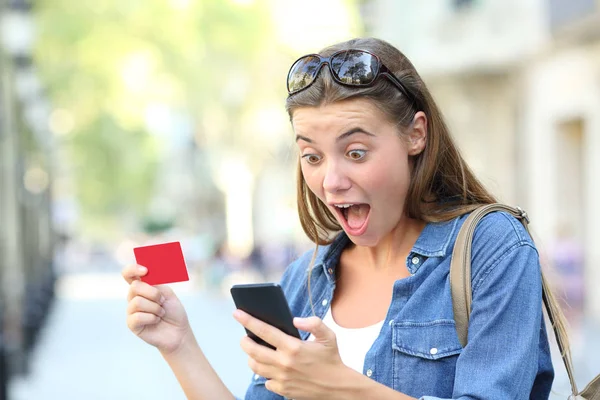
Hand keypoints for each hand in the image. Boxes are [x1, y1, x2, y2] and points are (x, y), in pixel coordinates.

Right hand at [122, 264, 190, 353]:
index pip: (129, 273)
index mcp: (142, 287)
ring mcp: (131, 310)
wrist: (178, 331)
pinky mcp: (131, 324)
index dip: (133, 269)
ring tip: (161, 313)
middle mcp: (134, 297)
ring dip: (155, 307)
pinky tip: (156, 321)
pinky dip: (152, 318)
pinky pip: (138, 316)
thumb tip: (145, 276)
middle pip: (135, 286)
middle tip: (162, 301)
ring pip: (138, 302)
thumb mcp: (167, 293)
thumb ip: (155, 284)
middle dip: (154, 293)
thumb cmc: (173, 311)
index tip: (145, 270)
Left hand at [234, 310, 351, 399]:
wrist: (338, 387)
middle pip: (252, 351)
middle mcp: (284, 363)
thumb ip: (313, 323)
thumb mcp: (328, 336)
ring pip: (255, 366)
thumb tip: (295, 319)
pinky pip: (266, 380)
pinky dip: (265, 373)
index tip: (237, 313)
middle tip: (244, 337)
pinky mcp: (282, 389)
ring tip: (254, 351)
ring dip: (251, 358)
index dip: (248, 321)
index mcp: (293, 347)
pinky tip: (271, 367)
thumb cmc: (332, 359)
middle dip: (244, 341)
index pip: (264, 331)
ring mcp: (282, 378)